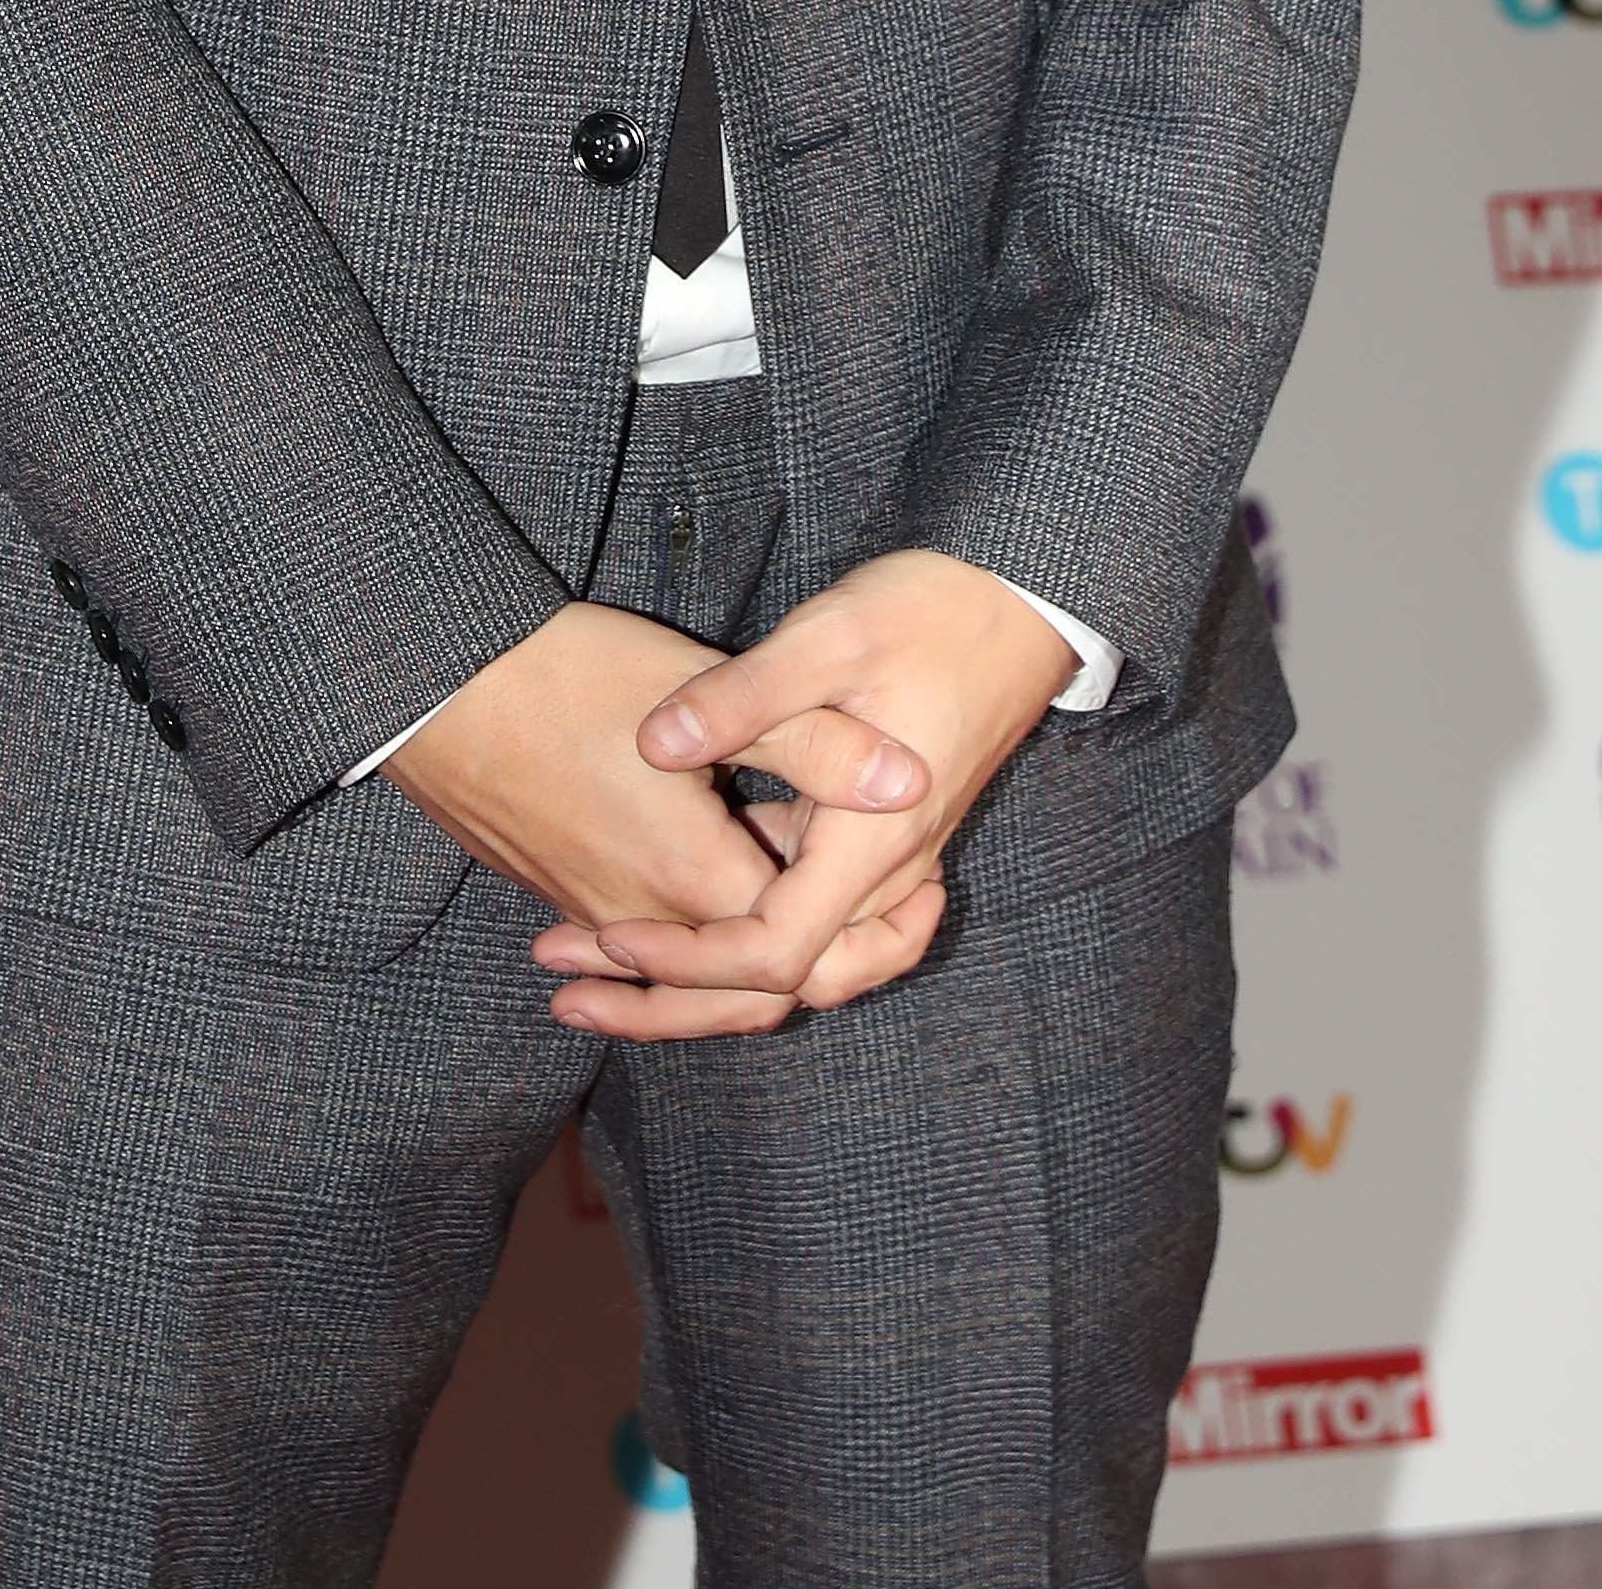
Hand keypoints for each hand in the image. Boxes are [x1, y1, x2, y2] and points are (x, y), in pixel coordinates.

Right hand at [387, 599, 928, 950]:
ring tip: (824, 911)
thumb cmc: (562, 674)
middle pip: (748, 988)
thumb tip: (911, 782)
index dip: (876, 935)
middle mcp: (640, 918)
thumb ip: (811, 744)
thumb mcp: (703, 689)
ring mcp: (588, 909)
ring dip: (756, 947)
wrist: (429, 685)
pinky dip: (690, 932)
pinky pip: (640, 935)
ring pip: (690, 962)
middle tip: (902, 923)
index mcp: (691, 879)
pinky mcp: (555, 886)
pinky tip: (718, 877)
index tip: (930, 897)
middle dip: (829, 964)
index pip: (801, 952)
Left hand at [534, 551, 1071, 1040]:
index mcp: (872, 837)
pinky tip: (689, 890)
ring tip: (611, 953)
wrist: (1024, 599)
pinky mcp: (884, 833)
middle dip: (683, 1001)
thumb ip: (742, 696)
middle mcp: (888, 868)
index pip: (776, 952)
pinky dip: (753, 919)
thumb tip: (653, 745)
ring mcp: (892, 856)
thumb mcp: (829, 637)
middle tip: (577, 985)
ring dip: (713, 968)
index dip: (688, 961)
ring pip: (808, 955)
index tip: (610, 935)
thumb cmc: (933, 611)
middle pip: (792, 983)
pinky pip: (818, 908)